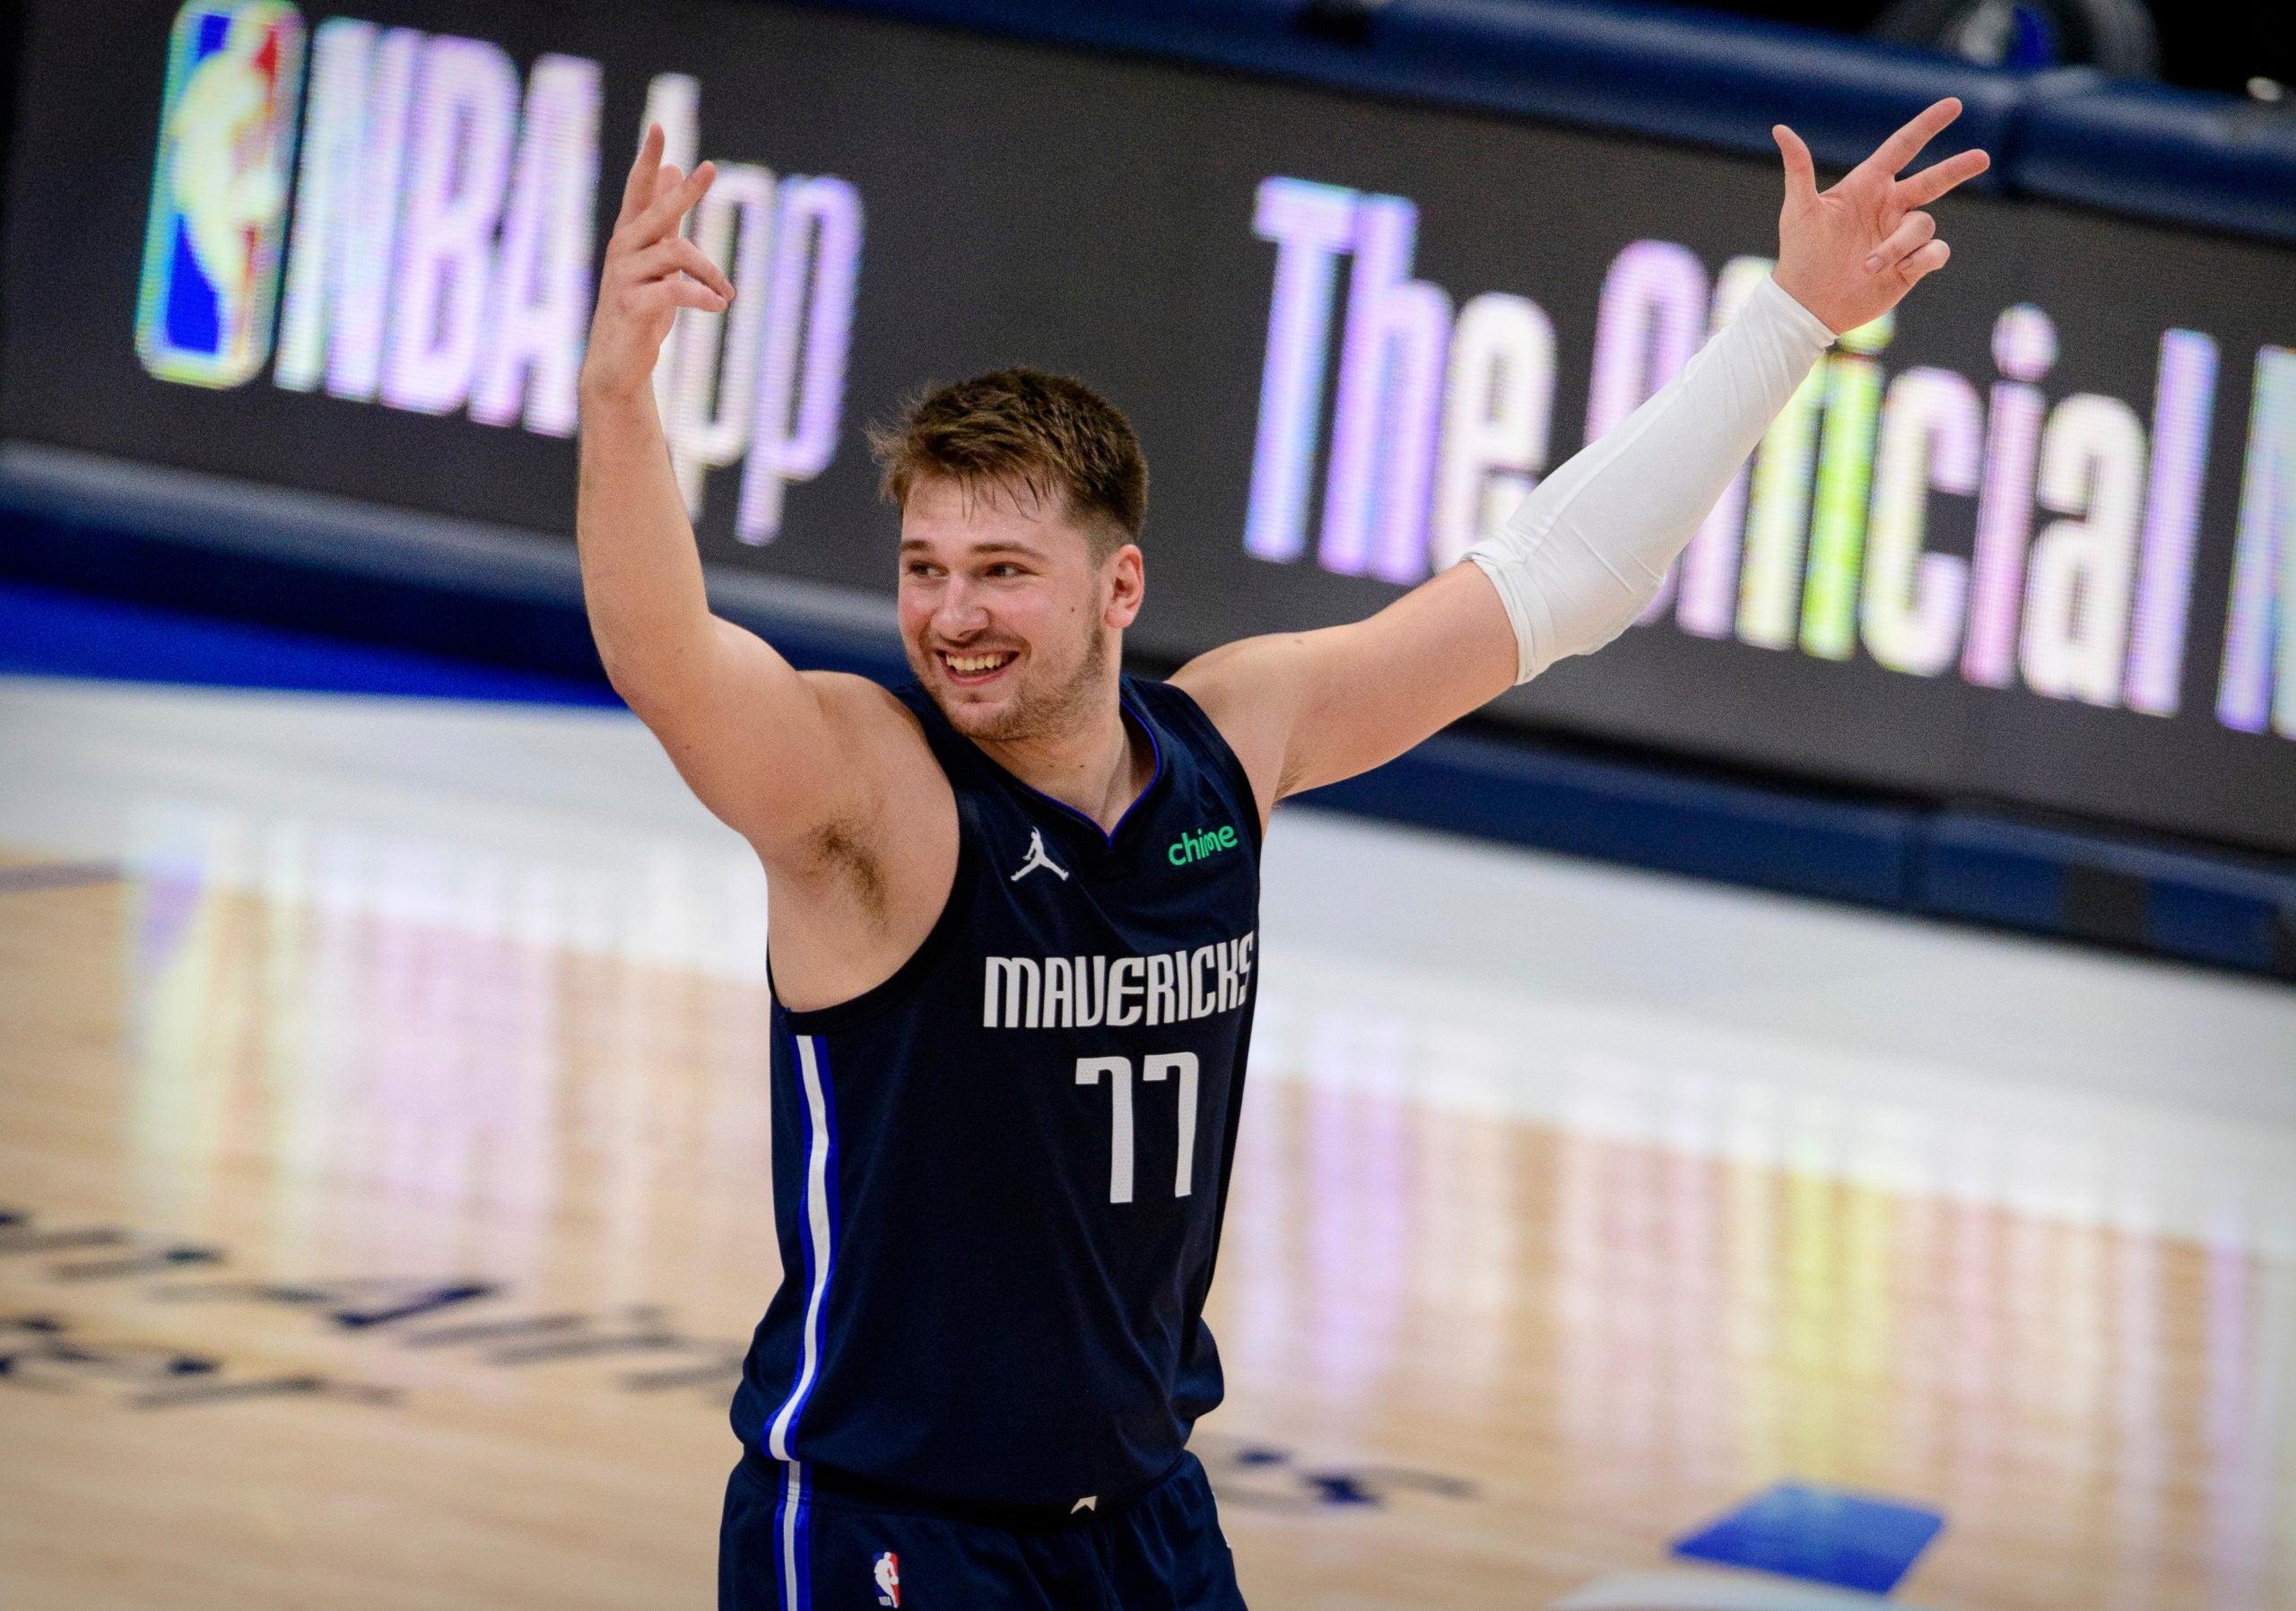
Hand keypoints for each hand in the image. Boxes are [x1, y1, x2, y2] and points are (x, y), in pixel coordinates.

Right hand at [579, 123, 736, 401]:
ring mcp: (624, 276)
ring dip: (711, 273)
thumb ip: (664, 217)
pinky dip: (703, 296)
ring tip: (728, 293)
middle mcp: (622, 249)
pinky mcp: (631, 305)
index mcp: (630, 236)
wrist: (619, 362)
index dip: (648, 159)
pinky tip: (720, 306)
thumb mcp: (657, 259)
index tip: (658, 127)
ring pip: (676, 253)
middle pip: (658, 212)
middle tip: (710, 168)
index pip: (638, 189)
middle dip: (685, 191)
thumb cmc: (642, 307)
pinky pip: (675, 290)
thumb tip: (671, 169)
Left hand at [1770, 98, 1989, 335]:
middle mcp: (1890, 206)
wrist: (1807, 304)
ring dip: (1899, 244)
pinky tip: (1898, 271)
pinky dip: (1920, 259)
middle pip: (1934, 180)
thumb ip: (1798, 168)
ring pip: (1924, 225)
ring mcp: (1901, 235)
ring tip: (1869, 265)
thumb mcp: (1798, 209)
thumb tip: (1781, 129)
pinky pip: (1935, 252)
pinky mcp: (1912, 264)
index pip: (1903, 147)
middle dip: (1957, 168)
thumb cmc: (1799, 253)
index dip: (1928, 125)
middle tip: (1982, 157)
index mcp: (1868, 185)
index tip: (1954, 105)